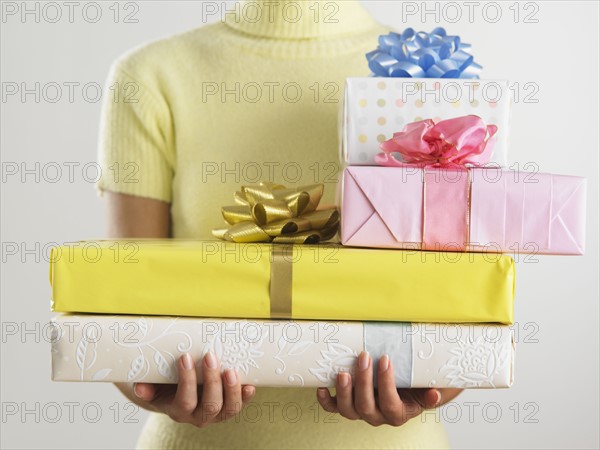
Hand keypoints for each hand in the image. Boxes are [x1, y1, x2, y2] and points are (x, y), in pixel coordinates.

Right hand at [119, 352, 255, 427]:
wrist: (177, 394)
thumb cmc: (165, 385)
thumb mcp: (153, 386)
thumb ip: (147, 387)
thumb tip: (139, 386)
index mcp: (178, 410)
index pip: (185, 400)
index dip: (187, 380)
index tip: (186, 356)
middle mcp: (198, 416)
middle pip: (210, 405)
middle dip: (211, 380)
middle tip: (210, 356)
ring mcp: (216, 413)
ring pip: (229, 409)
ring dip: (232, 390)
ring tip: (231, 369)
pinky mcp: (229, 406)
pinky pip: (240, 405)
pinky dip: (246, 396)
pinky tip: (250, 384)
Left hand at [317, 351, 456, 426]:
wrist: (405, 388)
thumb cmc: (415, 385)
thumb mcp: (427, 388)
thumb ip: (430, 392)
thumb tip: (436, 394)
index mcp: (398, 413)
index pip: (390, 403)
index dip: (386, 383)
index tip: (386, 359)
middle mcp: (377, 416)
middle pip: (366, 406)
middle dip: (364, 381)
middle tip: (363, 357)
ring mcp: (361, 411)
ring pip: (348, 410)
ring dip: (343, 391)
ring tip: (343, 372)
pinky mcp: (348, 404)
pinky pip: (333, 408)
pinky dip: (326, 400)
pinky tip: (321, 387)